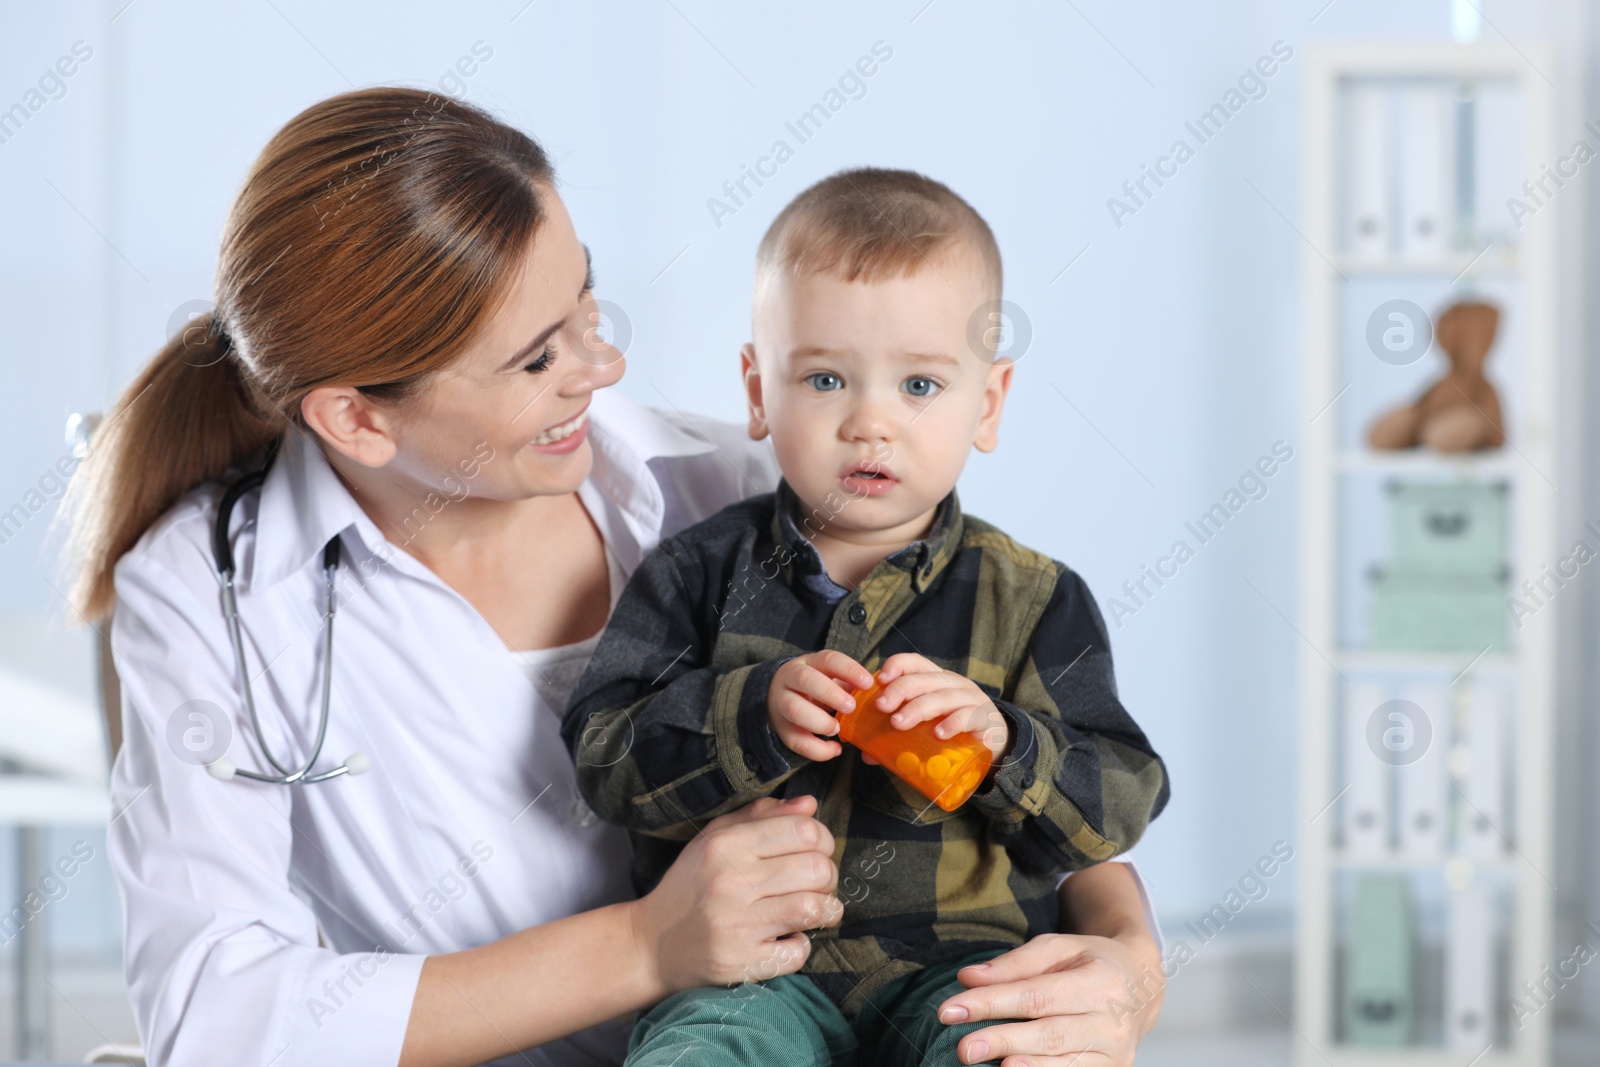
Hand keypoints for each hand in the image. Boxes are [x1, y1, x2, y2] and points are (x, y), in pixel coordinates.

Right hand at [629, 795, 843, 992]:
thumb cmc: (691, 885)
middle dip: (828, 876)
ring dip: (826, 909)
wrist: (653, 944)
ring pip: (815, 908)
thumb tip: (810, 805)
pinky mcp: (742, 962)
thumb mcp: (715, 838)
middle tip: (816, 884)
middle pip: (818, 869)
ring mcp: (737, 925)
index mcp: (726, 845)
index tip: (815, 851)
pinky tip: (788, 937)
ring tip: (815, 909)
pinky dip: (803, 945)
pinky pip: (799, 951)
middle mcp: (731, 883)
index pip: (804, 831)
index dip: (822, 839)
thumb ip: (762, 816)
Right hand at [768, 651, 873, 761]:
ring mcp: (782, 703)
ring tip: (837, 729)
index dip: (849, 670)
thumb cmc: (814, 688)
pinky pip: (796, 741)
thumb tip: (878, 693)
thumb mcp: (828, 678)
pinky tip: (835, 749)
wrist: (777, 697)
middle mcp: (791, 679)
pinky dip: (818, 749)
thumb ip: (849, 684)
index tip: (868, 684)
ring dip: (820, 721)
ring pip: (795, 709)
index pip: (828, 660)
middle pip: (805, 680)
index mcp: (809, 663)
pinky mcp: (782, 729)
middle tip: (851, 707)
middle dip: (830, 693)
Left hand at [868, 652, 1010, 762]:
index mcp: (935, 680)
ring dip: (919, 708)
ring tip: (899, 723)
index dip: (897, 665)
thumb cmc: (951, 729)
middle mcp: (952, 684)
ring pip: (942, 697)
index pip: (915, 662)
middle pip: (924, 679)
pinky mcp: (984, 718)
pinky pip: (968, 716)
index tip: (879, 679)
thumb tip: (866, 754)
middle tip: (882, 707)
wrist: (994, 741)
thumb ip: (897, 737)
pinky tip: (939, 734)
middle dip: (900, 690)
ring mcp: (970, 699)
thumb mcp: (925, 727)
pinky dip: (953, 723)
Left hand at [934, 931, 1164, 1065]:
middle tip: (963, 1047)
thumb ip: (1015, 963)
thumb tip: (969, 978)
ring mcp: (1116, 1053)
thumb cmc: (1091, 962)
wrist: (1142, 986)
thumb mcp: (1059, 948)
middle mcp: (1113, 1022)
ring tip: (990, 1064)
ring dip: (1023, 1066)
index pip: (1036, 996)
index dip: (991, 1004)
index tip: (950, 1010)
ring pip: (1063, 1064)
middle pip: (1048, 1034)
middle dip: (1002, 1040)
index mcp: (1100, 982)